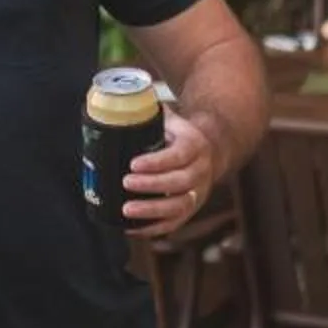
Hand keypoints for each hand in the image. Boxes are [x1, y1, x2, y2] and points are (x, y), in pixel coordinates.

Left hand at [120, 106, 226, 240]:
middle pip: (180, 182)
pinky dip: (154, 228)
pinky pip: (175, 223)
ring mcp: (198, 192)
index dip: (157, 162)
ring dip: (152, 210)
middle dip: (151, 185)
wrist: (212, 147)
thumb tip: (116, 99)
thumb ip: (148, 111)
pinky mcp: (192, 208)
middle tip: (125, 183)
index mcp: (195, 145)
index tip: (133, 164)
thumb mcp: (171, 118)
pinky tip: (131, 228)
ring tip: (126, 210)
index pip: (178, 155)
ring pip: (180, 206)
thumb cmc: (180, 133)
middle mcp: (201, 170)